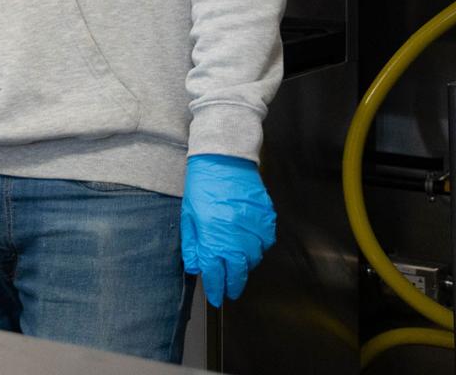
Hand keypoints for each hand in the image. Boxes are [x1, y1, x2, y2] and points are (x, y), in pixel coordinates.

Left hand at [181, 154, 275, 306]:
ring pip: (253, 259)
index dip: (217, 287)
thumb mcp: (188, 215)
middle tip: (230, 291)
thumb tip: (195, 267)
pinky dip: (257, 248)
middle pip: (238, 272)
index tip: (217, 297)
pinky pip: (264, 243)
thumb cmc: (202, 184)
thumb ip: (193, 244)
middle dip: (234, 285)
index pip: (216, 272)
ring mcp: (254, 229)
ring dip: (244, 266)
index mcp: (213, 237)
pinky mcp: (267, 220)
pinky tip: (248, 245)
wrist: (225, 158)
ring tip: (236, 265)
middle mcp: (236, 238)